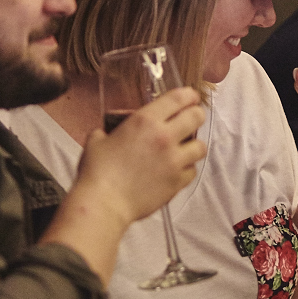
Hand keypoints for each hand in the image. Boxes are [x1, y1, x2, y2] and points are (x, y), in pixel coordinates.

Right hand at [70, 86, 206, 225]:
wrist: (104, 203)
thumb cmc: (97, 171)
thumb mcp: (97, 140)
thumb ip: (108, 131)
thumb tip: (107, 134)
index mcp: (145, 121)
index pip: (178, 98)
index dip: (188, 95)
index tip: (190, 97)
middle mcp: (164, 137)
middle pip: (197, 117)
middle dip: (196, 116)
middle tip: (190, 120)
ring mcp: (174, 160)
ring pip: (200, 146)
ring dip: (193, 145)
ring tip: (184, 149)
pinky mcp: (177, 182)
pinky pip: (192, 171)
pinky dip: (186, 169)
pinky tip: (176, 171)